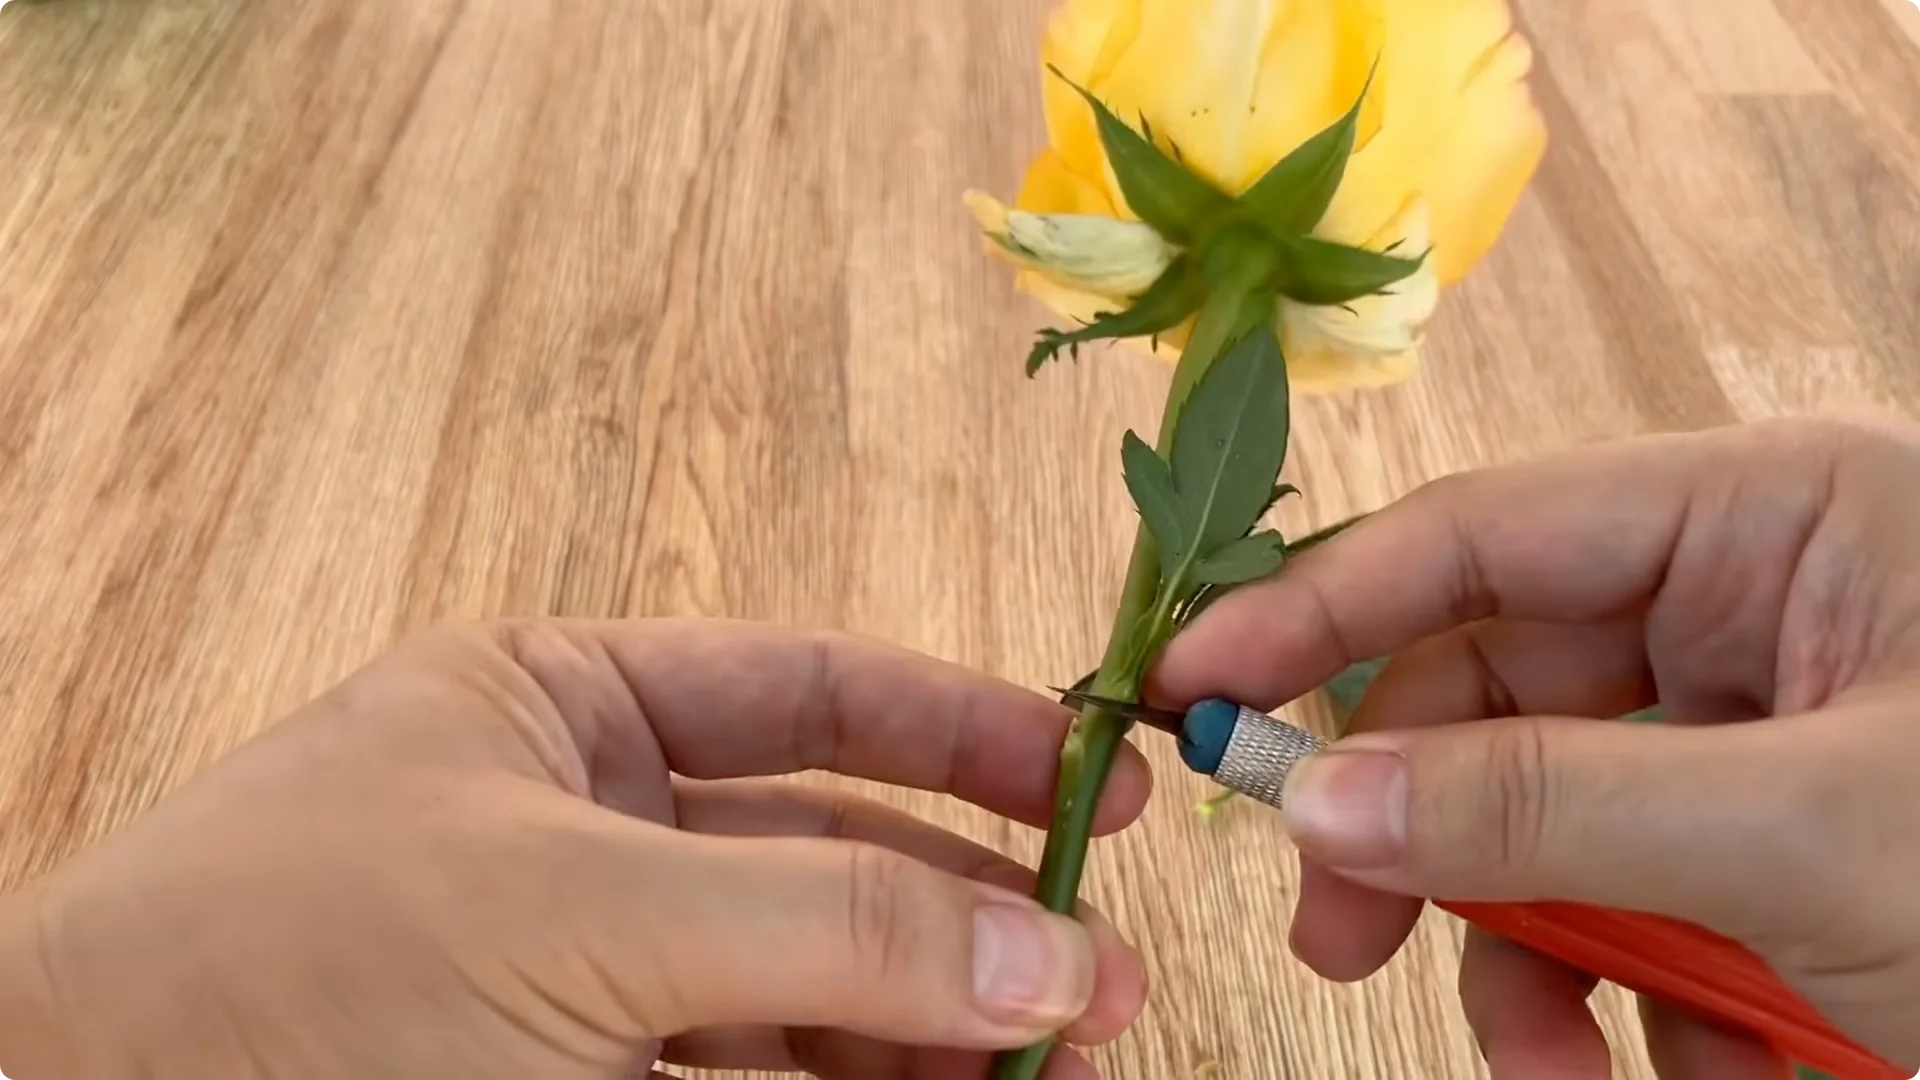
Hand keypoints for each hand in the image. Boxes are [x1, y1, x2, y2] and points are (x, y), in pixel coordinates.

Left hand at [0, 619, 1151, 1078]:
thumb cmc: (280, 976)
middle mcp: (586, 835)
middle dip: (971, 926)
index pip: (809, 691)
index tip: (1095, 785)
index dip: (963, 731)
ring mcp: (585, 984)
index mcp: (561, 710)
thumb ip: (823, 929)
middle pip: (831, 864)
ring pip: (805, 1004)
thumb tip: (1045, 957)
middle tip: (1105, 997)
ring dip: (933, 1042)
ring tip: (1062, 1079)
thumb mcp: (574, 915)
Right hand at [1154, 415, 1919, 1076]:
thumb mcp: (1810, 838)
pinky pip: (1629, 896)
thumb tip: (1316, 803)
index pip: (1480, 533)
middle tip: (1332, 939)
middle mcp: (1747, 602)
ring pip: (1548, 817)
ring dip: (1526, 952)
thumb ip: (1547, 809)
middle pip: (1491, 690)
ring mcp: (1756, 727)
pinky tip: (1674, 1072)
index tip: (1187, 692)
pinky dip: (1621, 997)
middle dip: (1417, 829)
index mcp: (1768, 517)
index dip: (1317, 608)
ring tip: (1548, 1069)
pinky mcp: (1771, 842)